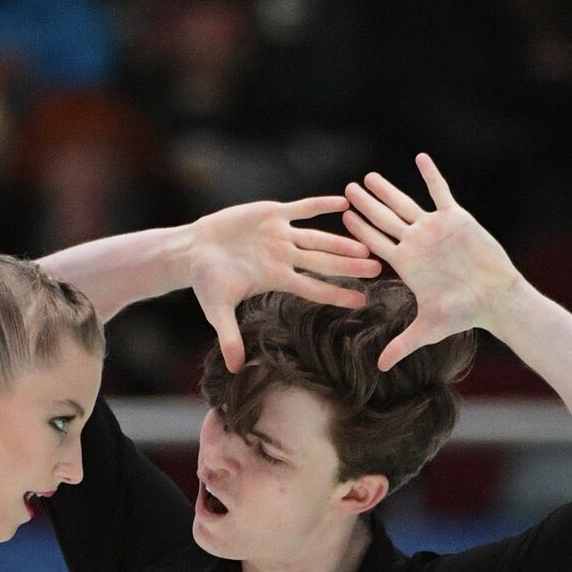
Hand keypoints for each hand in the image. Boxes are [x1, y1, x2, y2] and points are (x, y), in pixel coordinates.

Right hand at [187, 197, 382, 370]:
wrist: (193, 250)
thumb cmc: (206, 281)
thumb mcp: (216, 310)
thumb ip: (228, 337)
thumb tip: (234, 369)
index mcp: (276, 278)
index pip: (313, 289)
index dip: (337, 294)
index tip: (362, 302)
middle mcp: (285, 257)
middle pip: (323, 262)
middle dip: (349, 266)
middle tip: (378, 269)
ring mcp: (281, 235)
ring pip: (317, 237)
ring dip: (341, 240)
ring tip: (366, 243)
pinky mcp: (272, 214)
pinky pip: (302, 208)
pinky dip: (321, 205)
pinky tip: (343, 202)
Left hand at [343, 154, 523, 370]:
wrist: (496, 298)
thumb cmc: (464, 313)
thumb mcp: (428, 328)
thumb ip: (402, 344)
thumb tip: (379, 368)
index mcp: (406, 263)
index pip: (374, 244)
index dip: (358, 231)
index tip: (340, 218)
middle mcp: (416, 243)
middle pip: (384, 220)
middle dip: (365, 205)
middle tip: (345, 191)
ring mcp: (434, 229)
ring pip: (406, 203)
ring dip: (387, 190)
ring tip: (368, 177)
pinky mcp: (456, 218)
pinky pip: (440, 192)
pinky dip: (431, 175)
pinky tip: (420, 157)